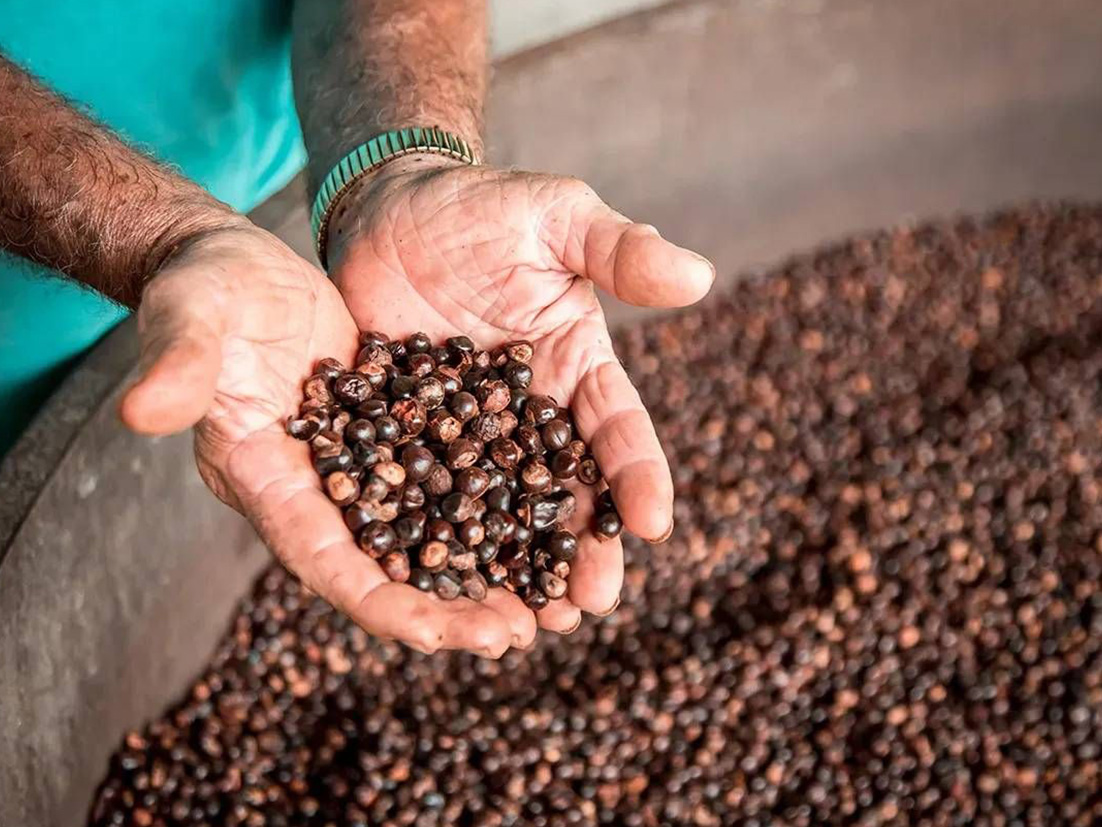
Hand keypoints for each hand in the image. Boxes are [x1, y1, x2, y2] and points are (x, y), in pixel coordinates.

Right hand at [119, 221, 531, 656]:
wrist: (238, 267)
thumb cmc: (203, 290)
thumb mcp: (190, 320)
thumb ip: (177, 367)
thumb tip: (141, 411)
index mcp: (266, 478)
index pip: (325, 561)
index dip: (378, 603)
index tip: (437, 637)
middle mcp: (318, 487)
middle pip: (387, 566)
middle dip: (447, 606)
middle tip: (516, 634)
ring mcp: (360, 463)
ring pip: (428, 531)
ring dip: (482, 567)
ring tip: (545, 599)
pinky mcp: (394, 428)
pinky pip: (448, 477)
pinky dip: (492, 502)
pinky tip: (543, 516)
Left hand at [326, 157, 714, 637]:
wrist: (390, 210)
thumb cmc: (481, 209)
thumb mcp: (557, 217)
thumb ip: (620, 249)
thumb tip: (700, 277)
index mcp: (577, 370)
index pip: (617, 431)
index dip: (638, 478)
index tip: (653, 525)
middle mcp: (532, 415)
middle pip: (566, 492)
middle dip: (582, 549)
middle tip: (587, 606)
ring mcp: (470, 435)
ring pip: (501, 511)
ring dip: (516, 567)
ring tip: (528, 623)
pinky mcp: (407, 440)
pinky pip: (422, 497)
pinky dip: (434, 542)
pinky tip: (437, 588)